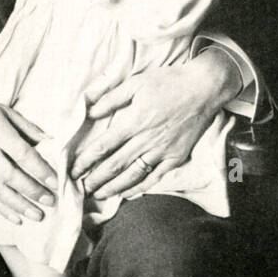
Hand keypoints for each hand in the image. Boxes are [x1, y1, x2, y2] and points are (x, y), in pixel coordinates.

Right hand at [0, 90, 56, 223]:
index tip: (55, 181)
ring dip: (19, 205)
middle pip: (10, 175)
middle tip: (51, 201)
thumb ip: (26, 126)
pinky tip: (16, 219)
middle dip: (32, 190)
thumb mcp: (2, 110)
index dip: (39, 169)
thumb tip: (49, 142)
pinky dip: (1, 209)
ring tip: (38, 216)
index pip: (22, 153)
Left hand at [73, 49, 240, 198]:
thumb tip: (89, 111)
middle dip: (96, 178)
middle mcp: (146, 139)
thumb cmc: (169, 82)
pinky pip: (155, 177)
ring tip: (99, 194)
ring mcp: (162, 150)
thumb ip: (111, 98)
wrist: (204, 88)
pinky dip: (140, 187)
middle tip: (81, 188)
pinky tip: (127, 193)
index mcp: (134, 121)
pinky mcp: (176, 157)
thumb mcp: (136, 83)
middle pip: (115, 164)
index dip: (86, 160)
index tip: (73, 170)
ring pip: (133, 174)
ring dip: (114, 187)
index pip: (104, 146)